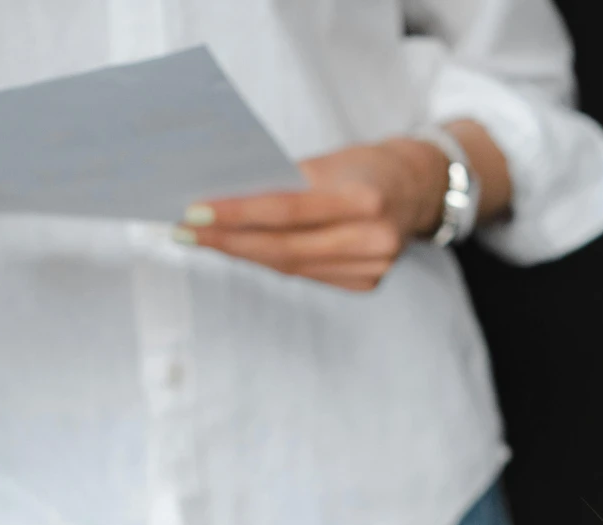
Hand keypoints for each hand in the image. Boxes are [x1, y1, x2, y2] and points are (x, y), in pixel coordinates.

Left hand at [175, 121, 508, 291]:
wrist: (416, 188)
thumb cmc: (363, 166)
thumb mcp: (328, 162)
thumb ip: (286, 183)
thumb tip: (225, 201)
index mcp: (364, 199)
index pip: (286, 210)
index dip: (237, 214)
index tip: (194, 212)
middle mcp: (372, 239)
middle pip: (285, 249)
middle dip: (230, 241)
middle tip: (186, 233)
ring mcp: (373, 268)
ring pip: (292, 267)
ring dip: (244, 254)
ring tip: (204, 241)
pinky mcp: (367, 283)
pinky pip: (308, 275)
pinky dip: (272, 262)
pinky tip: (244, 251)